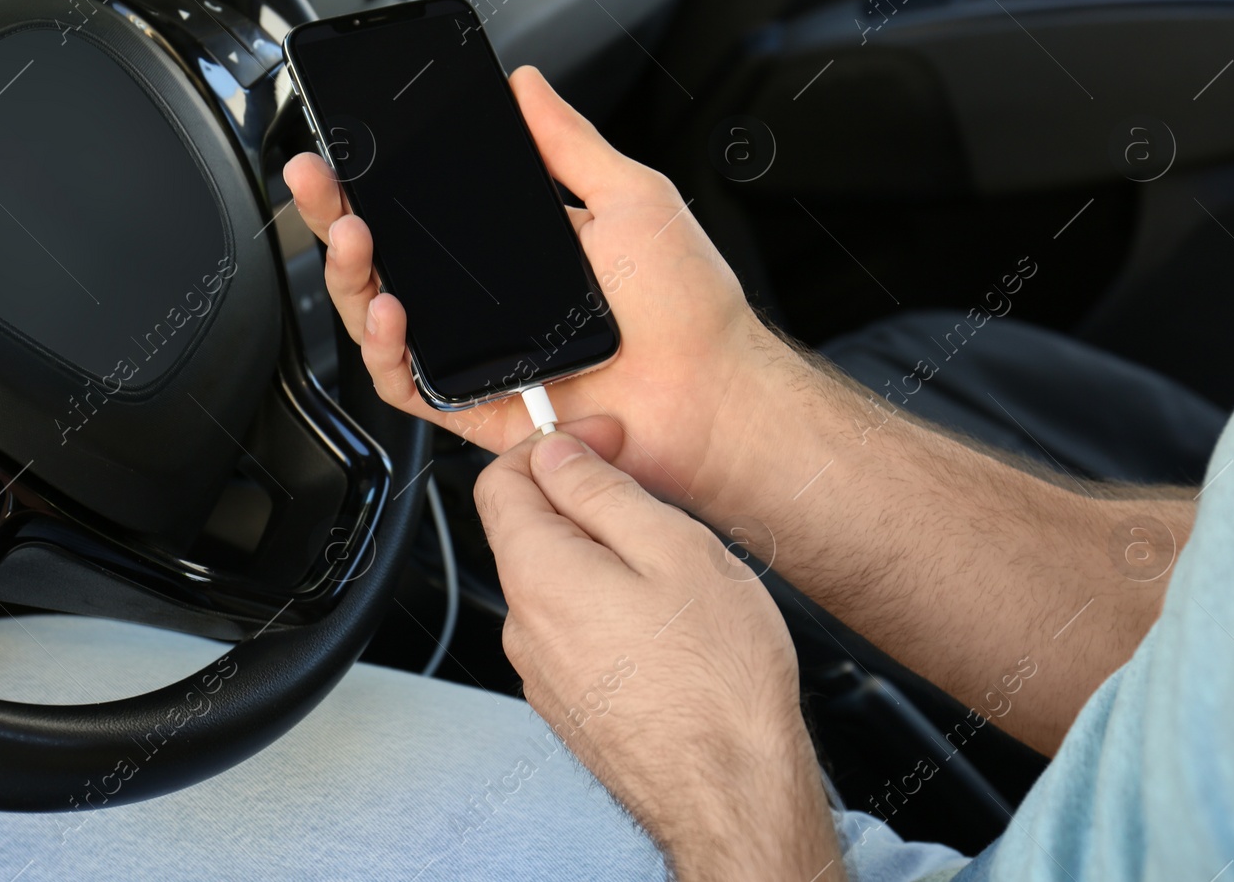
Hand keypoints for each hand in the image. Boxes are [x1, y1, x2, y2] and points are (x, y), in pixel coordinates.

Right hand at [282, 66, 778, 513]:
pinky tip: (392, 312)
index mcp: (515, 251)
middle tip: (317, 179)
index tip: (347, 146)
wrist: (711, 394)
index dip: (376, 180)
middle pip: (385, 259)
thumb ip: (569, 144)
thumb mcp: (630, 199)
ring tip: (354, 238)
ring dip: (352, 277)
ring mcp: (475, 354)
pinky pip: (406, 384)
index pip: (425, 211)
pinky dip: (384, 350)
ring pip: (379, 318)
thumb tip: (527, 86)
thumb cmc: (688, 309)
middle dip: (336, 215)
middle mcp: (484, 302)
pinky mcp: (473, 406)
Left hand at [474, 428, 842, 881]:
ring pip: (556, 582)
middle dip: (582, 500)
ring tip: (673, 570)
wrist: (734, 792)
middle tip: (653, 502)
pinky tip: (667, 623)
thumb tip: (558, 454)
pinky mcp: (571, 703)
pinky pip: (575, 630)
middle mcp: (524, 625)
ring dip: (601, 556)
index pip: (499, 481)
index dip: (551, 444)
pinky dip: (608, 606)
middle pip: (529, 531)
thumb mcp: (673, 549)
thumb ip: (602, 492)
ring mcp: (543, 671)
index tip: (602, 439)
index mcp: (538, 574)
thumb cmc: (717, 681)